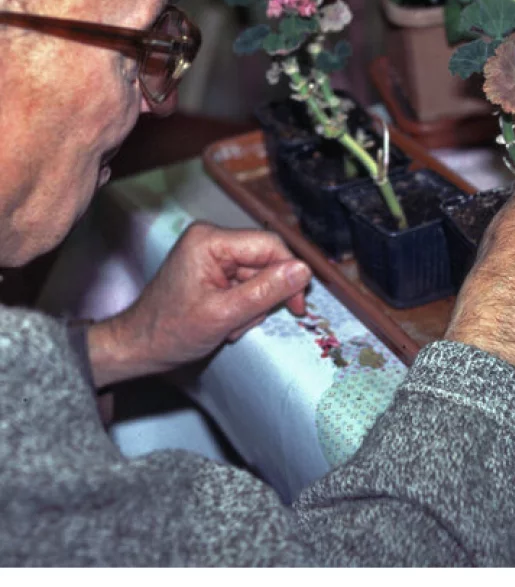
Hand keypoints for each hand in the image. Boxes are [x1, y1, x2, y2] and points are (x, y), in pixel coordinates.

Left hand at [87, 222, 312, 386]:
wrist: (139, 347)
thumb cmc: (170, 331)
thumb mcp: (224, 314)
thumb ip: (266, 290)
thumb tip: (303, 271)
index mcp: (210, 240)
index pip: (270, 246)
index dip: (290, 275)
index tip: (298, 306)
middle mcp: (212, 239)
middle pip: (266, 262)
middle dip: (263, 297)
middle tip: (244, 322)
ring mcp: (213, 255)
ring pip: (260, 277)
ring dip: (253, 306)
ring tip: (229, 325)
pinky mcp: (214, 270)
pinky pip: (247, 284)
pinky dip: (244, 307)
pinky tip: (226, 321)